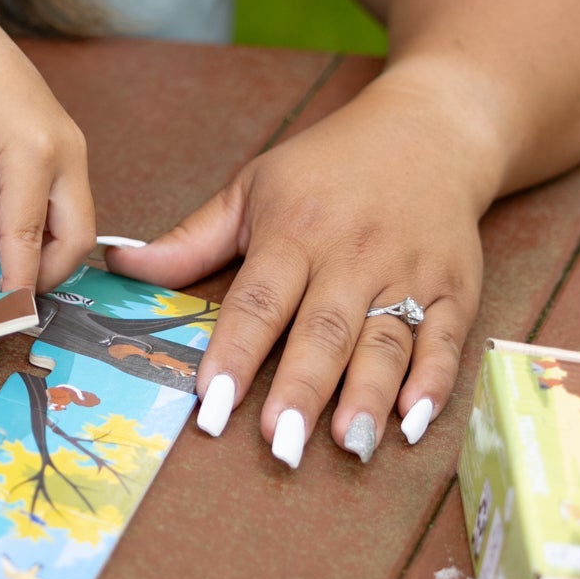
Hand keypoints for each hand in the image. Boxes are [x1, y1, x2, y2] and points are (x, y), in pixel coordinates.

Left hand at [0, 19, 94, 297]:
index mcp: (32, 152)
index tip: (2, 311)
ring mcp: (76, 151)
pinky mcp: (72, 151)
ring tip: (5, 270)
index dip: (18, 279)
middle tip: (5, 294)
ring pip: (79, 224)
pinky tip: (14, 241)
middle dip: (46, 274)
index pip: (30, 236)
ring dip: (49, 254)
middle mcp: (67, 154)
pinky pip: (70, 204)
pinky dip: (49, 230)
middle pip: (76, 238)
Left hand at [109, 68, 490, 464]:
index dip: (234, 353)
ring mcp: (409, 274)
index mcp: (294, 232)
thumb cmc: (327, 166)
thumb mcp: (252, 188)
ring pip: (386, 343)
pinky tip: (412, 422)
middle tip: (278, 445)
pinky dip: (435, 384)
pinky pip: (447, 342)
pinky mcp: (458, 289)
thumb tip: (121, 264)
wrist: (428, 133)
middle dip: (300, 391)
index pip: (258, 301)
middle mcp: (352, 257)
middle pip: (322, 332)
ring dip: (366, 396)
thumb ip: (192, 239)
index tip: (211, 402)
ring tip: (346, 445)